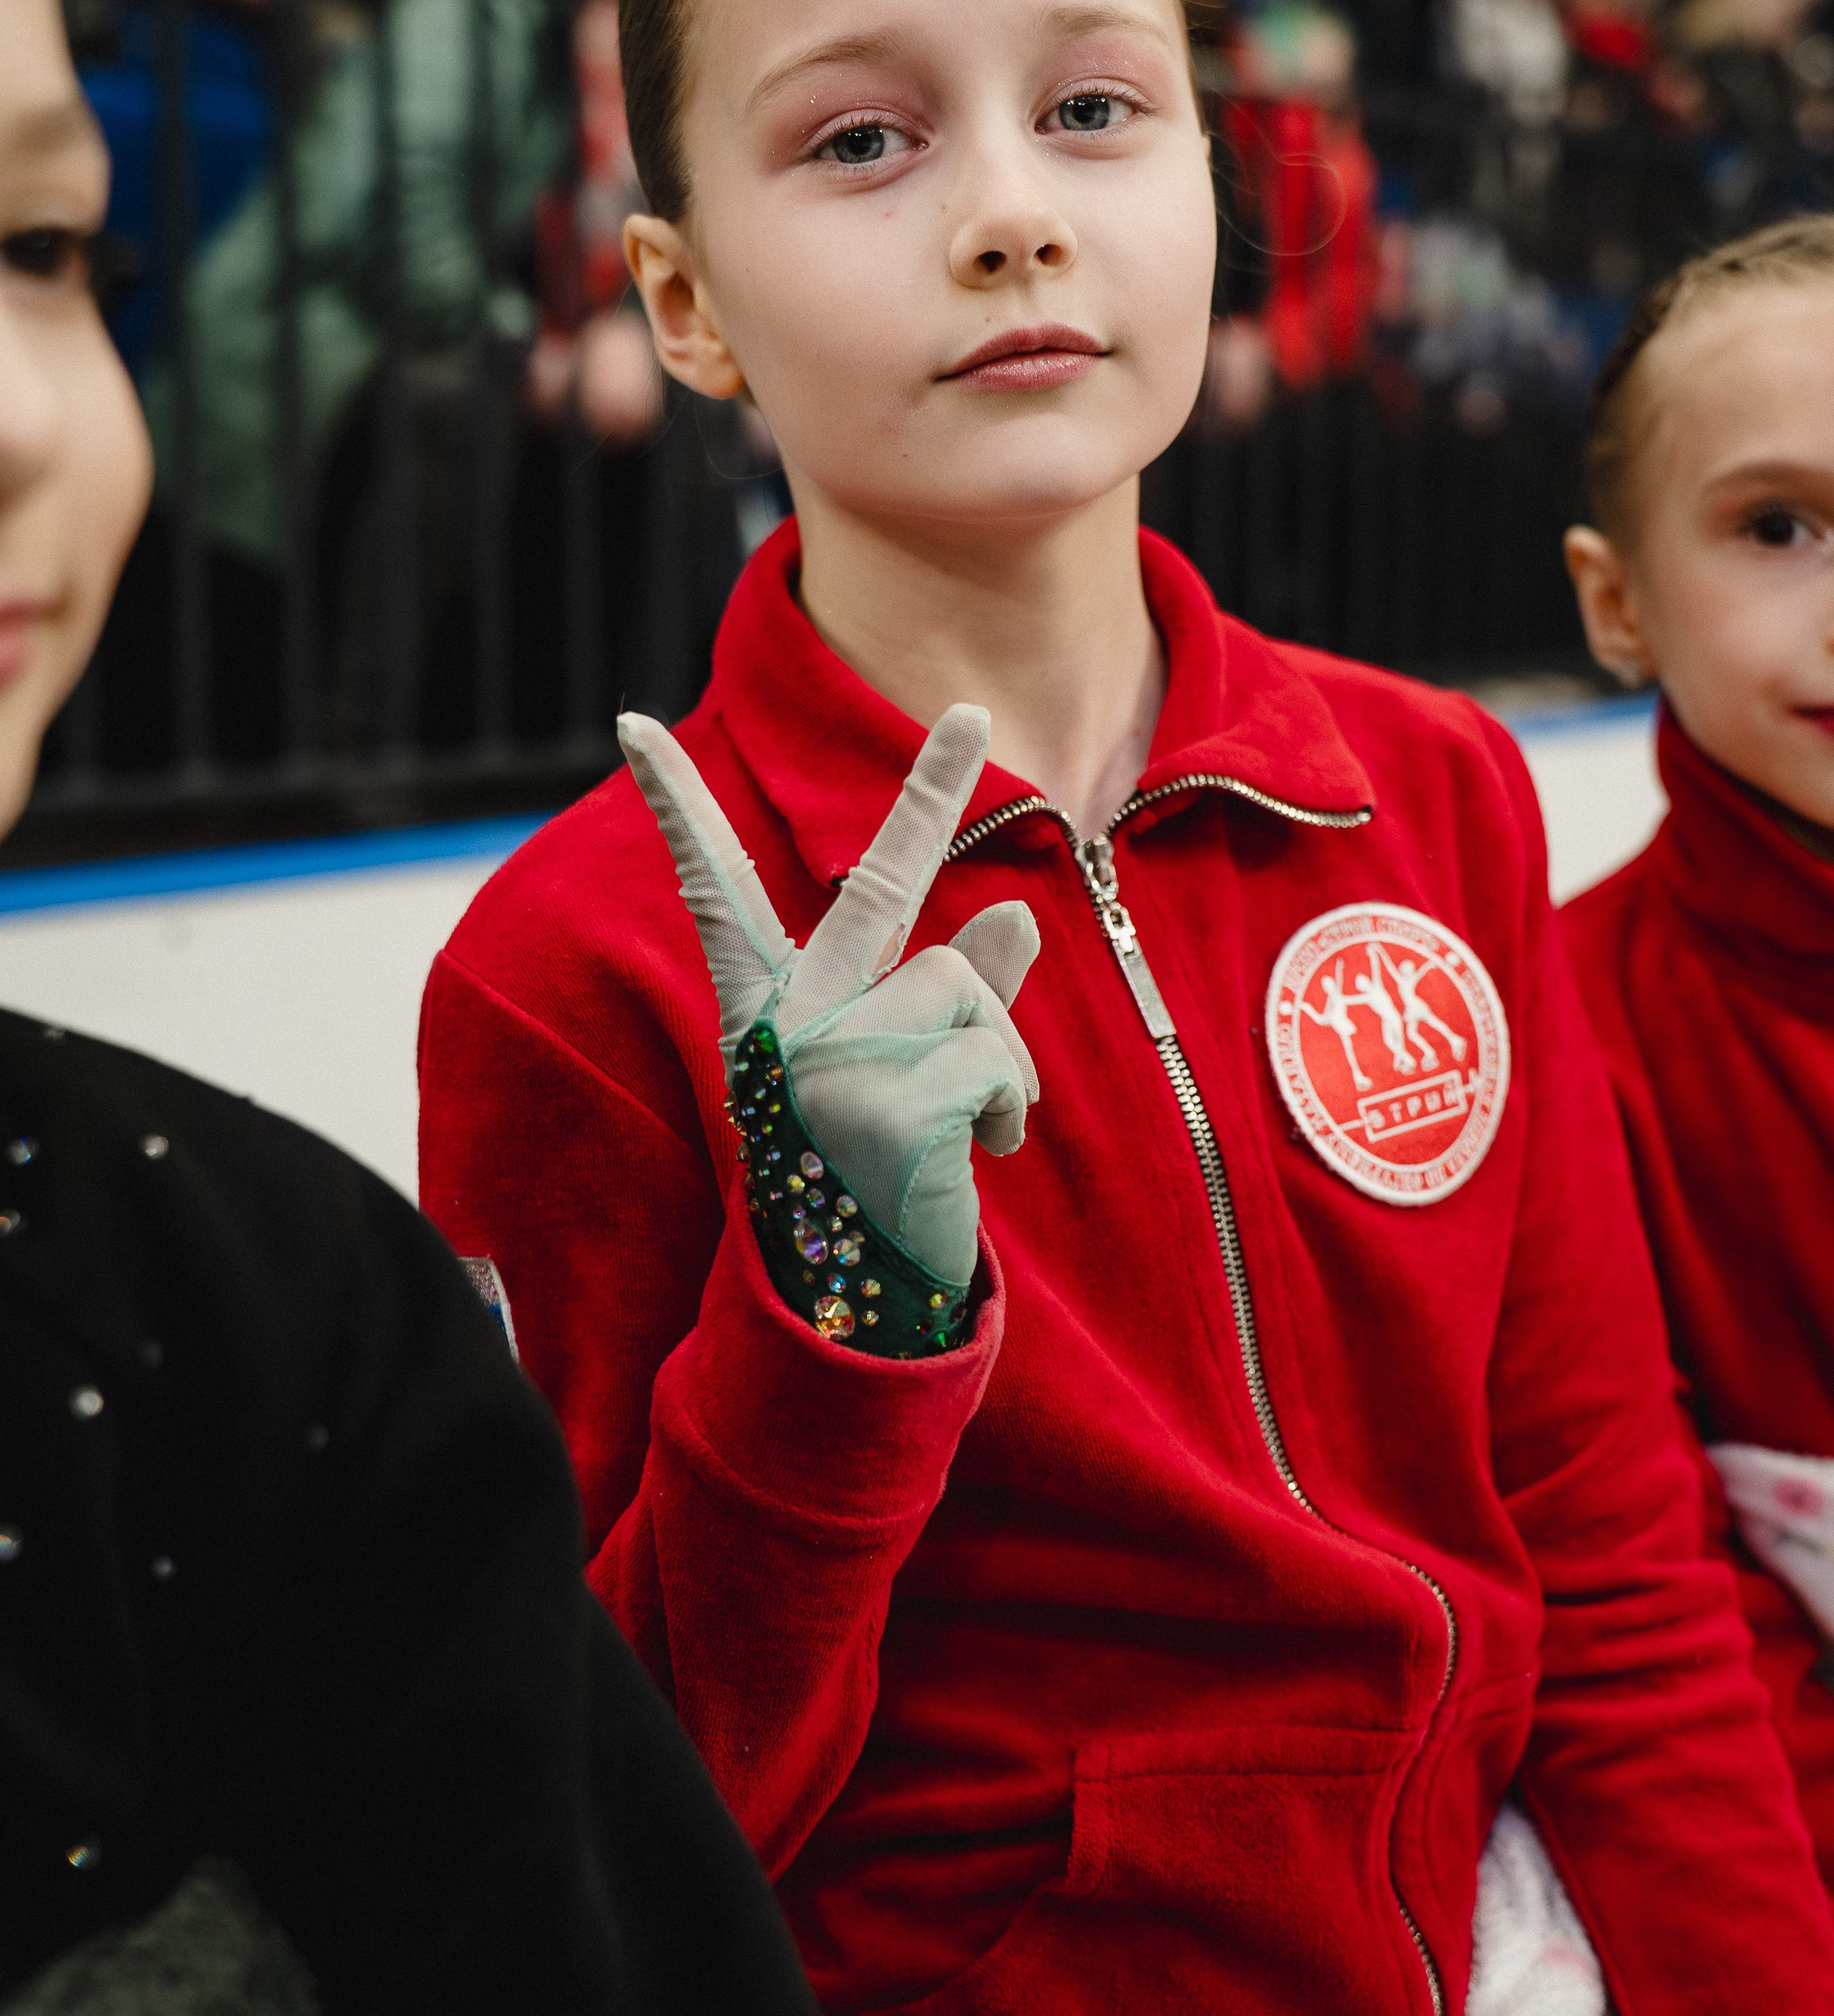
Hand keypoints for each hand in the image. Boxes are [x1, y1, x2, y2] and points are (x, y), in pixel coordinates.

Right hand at [619, 704, 1038, 1290]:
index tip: (630, 725)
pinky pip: (996, 1058)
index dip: (677, 807)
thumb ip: (952, 992)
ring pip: (970, 989)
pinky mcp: (889, 1095)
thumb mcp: (894, 1078)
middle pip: (880, 882)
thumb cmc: (865, 1182)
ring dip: (995, 1064)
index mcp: (770, 1007)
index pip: (719, 890)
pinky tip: (969, 1163)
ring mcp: (833, 1053)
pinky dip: (1008, 1109)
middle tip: (970, 707)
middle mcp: (789, 1017)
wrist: (849, 1307)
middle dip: (932, 786)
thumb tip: (1021, 909)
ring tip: (955, 1136)